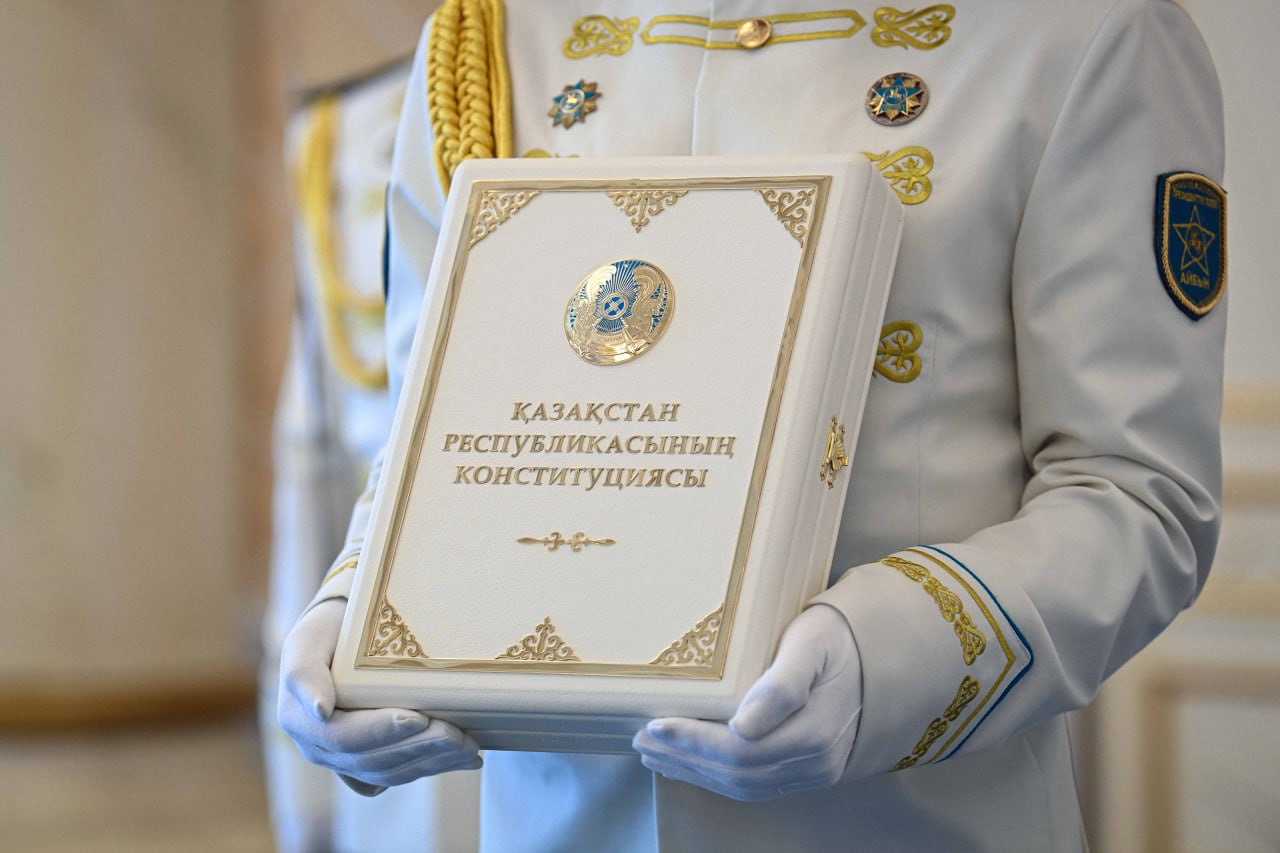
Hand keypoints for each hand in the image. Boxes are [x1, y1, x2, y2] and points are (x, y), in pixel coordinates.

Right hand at [277, 599, 481, 795]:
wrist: (338, 638)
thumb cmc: (326, 632)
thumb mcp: (308, 639)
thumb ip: (305, 672)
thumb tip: (320, 709)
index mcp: (299, 720)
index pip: (343, 737)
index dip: (381, 731)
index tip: (417, 717)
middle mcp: (318, 748)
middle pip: (372, 760)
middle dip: (418, 748)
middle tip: (456, 734)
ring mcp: (343, 760)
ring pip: (389, 773)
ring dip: (432, 762)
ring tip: (468, 747)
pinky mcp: (368, 764)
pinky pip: (400, 774)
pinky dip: (433, 767)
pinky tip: (463, 759)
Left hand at [633, 604, 861, 801]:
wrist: (877, 654)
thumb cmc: (836, 639)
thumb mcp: (811, 643)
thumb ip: (781, 684)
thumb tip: (743, 725)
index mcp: (815, 730)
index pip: (742, 750)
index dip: (695, 743)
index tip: (657, 723)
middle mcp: (816, 761)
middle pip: (737, 773)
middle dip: (685, 758)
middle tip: (643, 737)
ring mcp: (813, 772)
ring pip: (743, 785)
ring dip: (694, 771)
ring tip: (655, 752)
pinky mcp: (806, 773)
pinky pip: (755, 784)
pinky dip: (715, 777)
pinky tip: (688, 764)